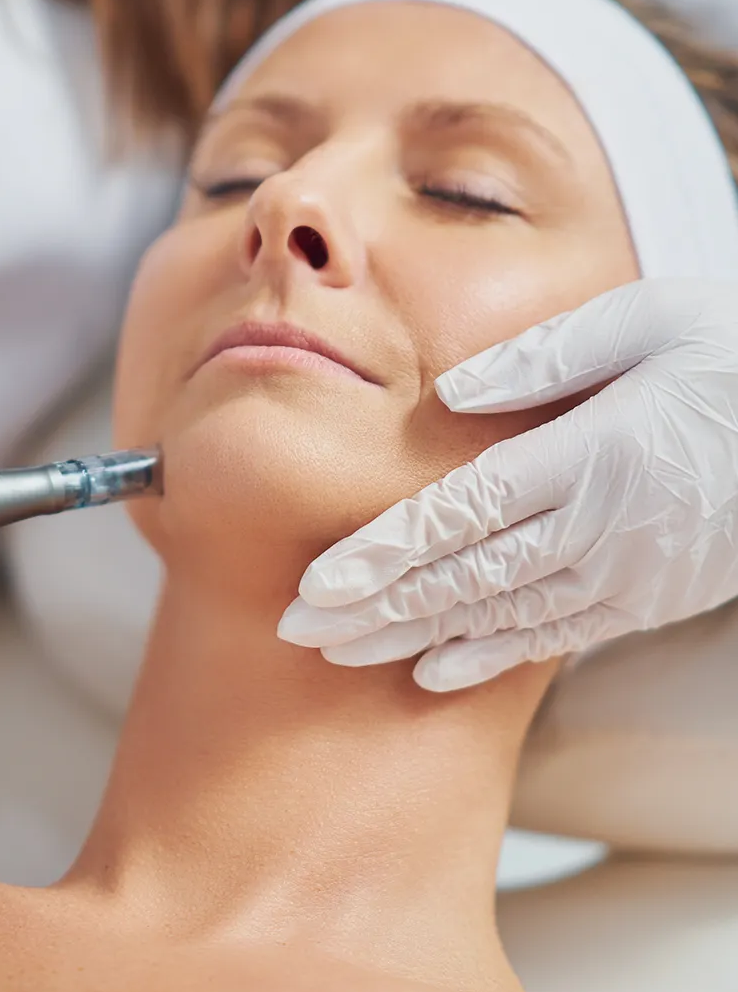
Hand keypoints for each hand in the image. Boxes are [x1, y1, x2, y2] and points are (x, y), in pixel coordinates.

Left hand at [279, 280, 737, 690]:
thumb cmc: (731, 353)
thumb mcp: (649, 320)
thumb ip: (544, 357)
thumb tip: (449, 393)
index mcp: (590, 454)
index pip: (461, 515)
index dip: (383, 555)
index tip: (317, 585)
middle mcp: (602, 527)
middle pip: (464, 578)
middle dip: (375, 609)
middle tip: (298, 632)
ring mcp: (627, 573)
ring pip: (499, 615)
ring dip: (414, 638)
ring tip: (342, 656)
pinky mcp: (649, 596)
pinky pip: (556, 637)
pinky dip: (490, 656)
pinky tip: (433, 671)